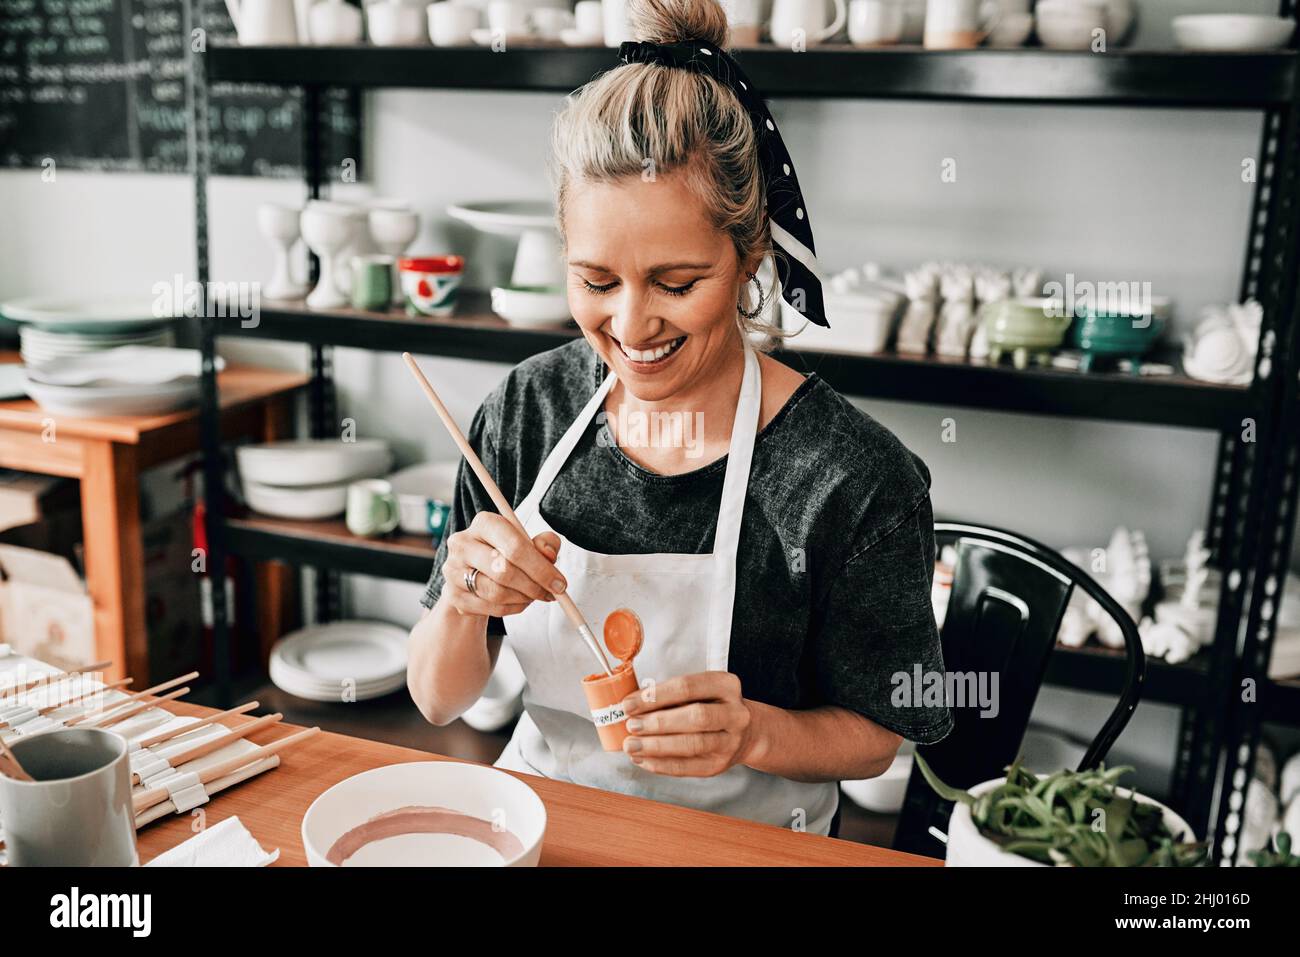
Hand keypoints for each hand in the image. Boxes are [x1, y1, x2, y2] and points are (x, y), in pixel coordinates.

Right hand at [439, 512, 564, 618]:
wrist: (474, 575)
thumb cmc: (506, 554)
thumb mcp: (529, 543)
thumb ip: (545, 544)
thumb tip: (549, 554)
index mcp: (484, 523)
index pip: (515, 546)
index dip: (541, 568)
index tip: (560, 584)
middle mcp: (462, 543)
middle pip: (504, 570)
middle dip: (534, 585)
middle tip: (551, 593)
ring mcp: (454, 570)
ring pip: (496, 592)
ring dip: (523, 598)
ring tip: (535, 595)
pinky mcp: (454, 595)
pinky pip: (490, 608)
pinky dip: (512, 608)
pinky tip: (520, 601)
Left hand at [619, 672, 757, 776]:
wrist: (745, 733)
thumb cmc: (711, 706)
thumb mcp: (699, 691)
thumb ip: (669, 696)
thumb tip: (631, 706)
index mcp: (726, 685)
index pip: (687, 687)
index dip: (655, 696)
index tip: (629, 704)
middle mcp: (735, 713)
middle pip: (695, 717)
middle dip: (658, 722)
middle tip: (631, 725)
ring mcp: (730, 741)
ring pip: (692, 744)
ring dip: (656, 746)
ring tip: (632, 746)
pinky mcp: (720, 765)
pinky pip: (688, 767)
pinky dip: (661, 765)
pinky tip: (643, 759)